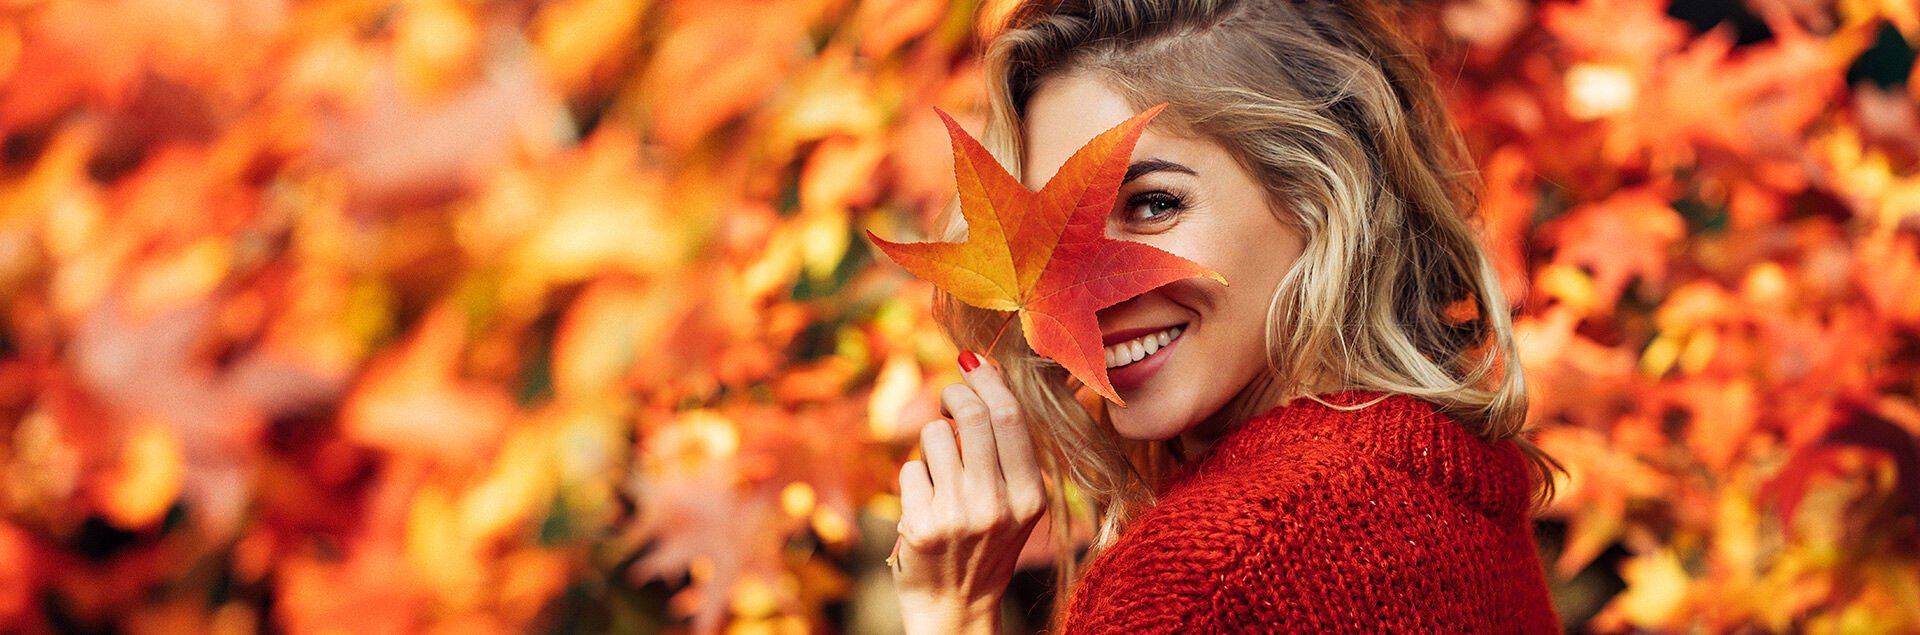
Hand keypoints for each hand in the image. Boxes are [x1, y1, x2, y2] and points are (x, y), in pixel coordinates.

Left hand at [891, 351, 1046, 634]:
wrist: (956, 608)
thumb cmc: (986, 544)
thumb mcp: (1017, 503)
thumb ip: (1009, 449)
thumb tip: (986, 370)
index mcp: (1030, 497)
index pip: (1010, 418)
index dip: (987, 380)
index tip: (972, 362)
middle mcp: (998, 506)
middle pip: (973, 417)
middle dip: (954, 394)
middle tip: (947, 398)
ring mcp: (958, 516)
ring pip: (936, 436)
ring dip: (932, 443)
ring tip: (939, 473)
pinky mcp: (922, 526)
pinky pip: (910, 468)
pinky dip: (913, 477)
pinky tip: (924, 504)